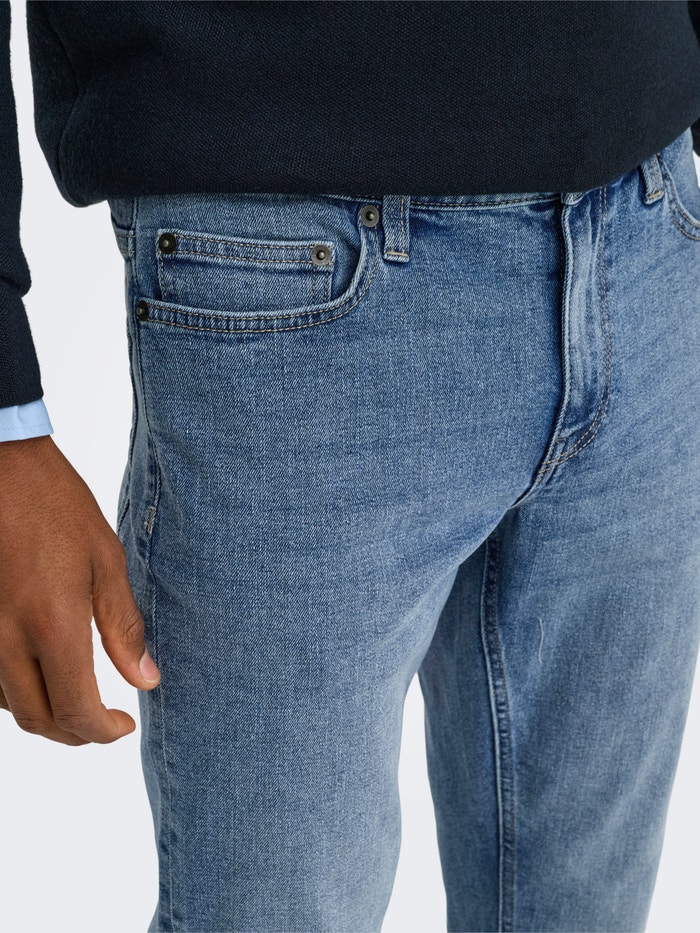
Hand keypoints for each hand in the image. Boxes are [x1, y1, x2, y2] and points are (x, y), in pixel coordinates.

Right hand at [0, 434, 159, 744]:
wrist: (1, 468)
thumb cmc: (57, 506)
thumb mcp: (106, 561)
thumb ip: (123, 628)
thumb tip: (146, 680)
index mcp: (52, 626)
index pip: (75, 711)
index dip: (103, 732)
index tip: (125, 725)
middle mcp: (7, 640)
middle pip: (38, 720)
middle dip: (76, 734)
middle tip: (105, 722)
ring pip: (9, 705)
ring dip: (46, 713)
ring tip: (79, 700)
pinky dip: (18, 692)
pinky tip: (42, 673)